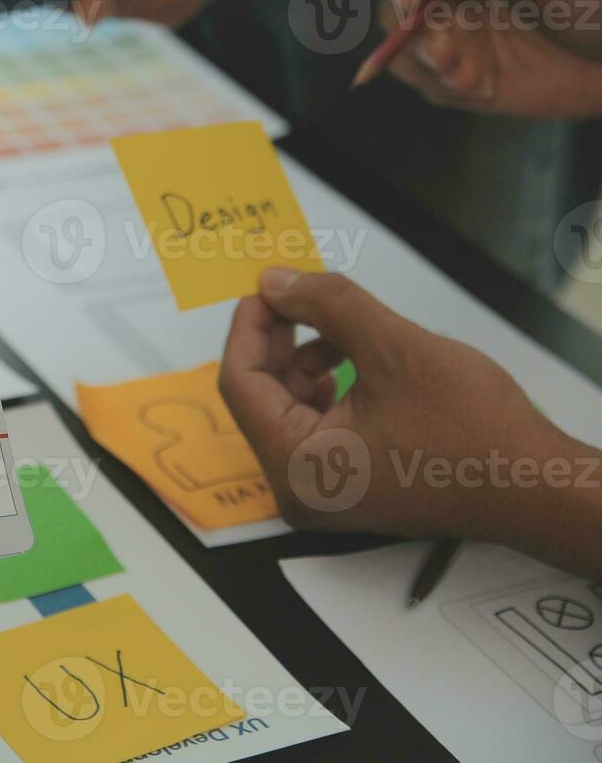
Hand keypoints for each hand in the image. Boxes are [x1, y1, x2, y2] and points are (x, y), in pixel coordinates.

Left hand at [218, 269, 601, 576]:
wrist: (536, 484)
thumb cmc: (473, 429)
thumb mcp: (392, 347)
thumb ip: (326, 306)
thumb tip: (275, 282)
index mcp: (296, 465)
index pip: (240, 383)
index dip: (251, 326)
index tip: (269, 286)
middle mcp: (298, 489)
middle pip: (258, 395)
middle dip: (278, 340)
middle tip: (300, 294)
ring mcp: (323, 493)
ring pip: (286, 408)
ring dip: (303, 360)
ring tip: (340, 328)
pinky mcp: (348, 487)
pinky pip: (315, 427)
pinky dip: (325, 386)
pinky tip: (352, 358)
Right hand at [368, 0, 601, 116]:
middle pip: (390, 6)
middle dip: (408, 33)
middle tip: (445, 51)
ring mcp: (449, 35)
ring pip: (399, 52)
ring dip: (424, 66)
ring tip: (466, 77)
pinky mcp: (458, 77)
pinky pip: (428, 85)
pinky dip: (446, 88)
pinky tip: (484, 88)